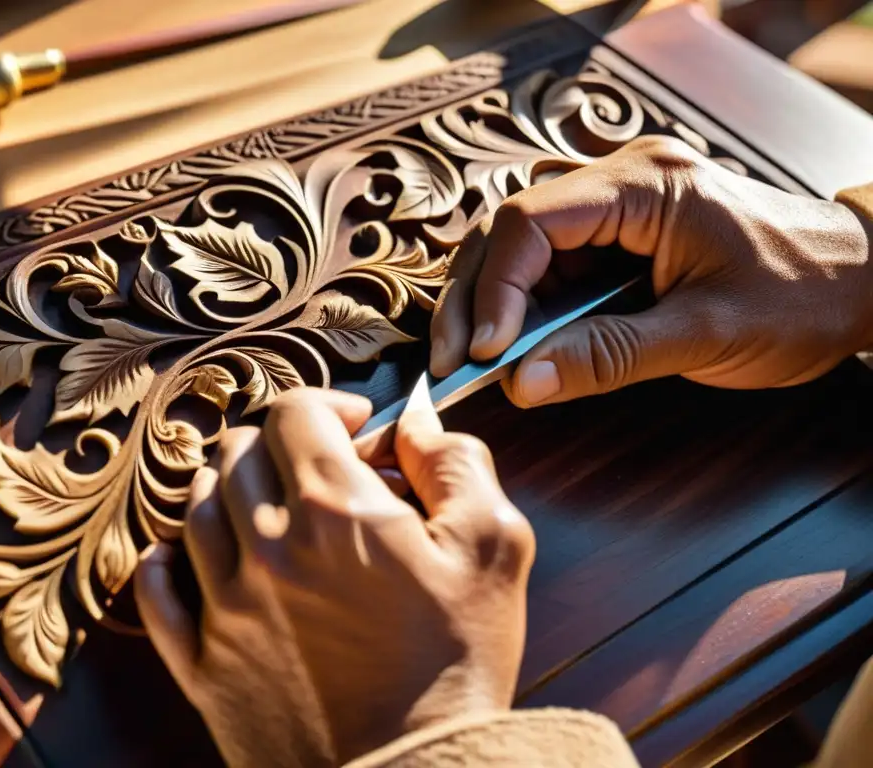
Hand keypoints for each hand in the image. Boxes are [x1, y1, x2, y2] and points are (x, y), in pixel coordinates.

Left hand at [134, 387, 534, 766]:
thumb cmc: (458, 668)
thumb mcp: (494, 549)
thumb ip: (455, 464)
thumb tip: (415, 426)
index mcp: (333, 510)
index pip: (295, 410)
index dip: (326, 402)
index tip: (352, 422)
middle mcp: (266, 547)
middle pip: (239, 450)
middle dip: (281, 442)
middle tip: (317, 467)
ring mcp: (223, 607)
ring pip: (196, 506)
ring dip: (229, 488)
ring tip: (267, 506)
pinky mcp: (202, 662)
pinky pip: (157, 588)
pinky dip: (173, 558)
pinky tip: (195, 556)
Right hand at [431, 135, 872, 406]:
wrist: (859, 280)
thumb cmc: (802, 296)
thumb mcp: (707, 333)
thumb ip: (609, 355)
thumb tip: (521, 382)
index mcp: (645, 185)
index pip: (532, 221)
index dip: (496, 288)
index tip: (484, 351)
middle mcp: (621, 183)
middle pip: (510, 229)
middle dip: (473, 297)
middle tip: (449, 360)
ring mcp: (616, 207)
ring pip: (519, 248)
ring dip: (487, 303)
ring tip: (467, 357)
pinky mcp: (617, 237)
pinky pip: (550, 266)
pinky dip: (521, 307)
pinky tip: (507, 343)